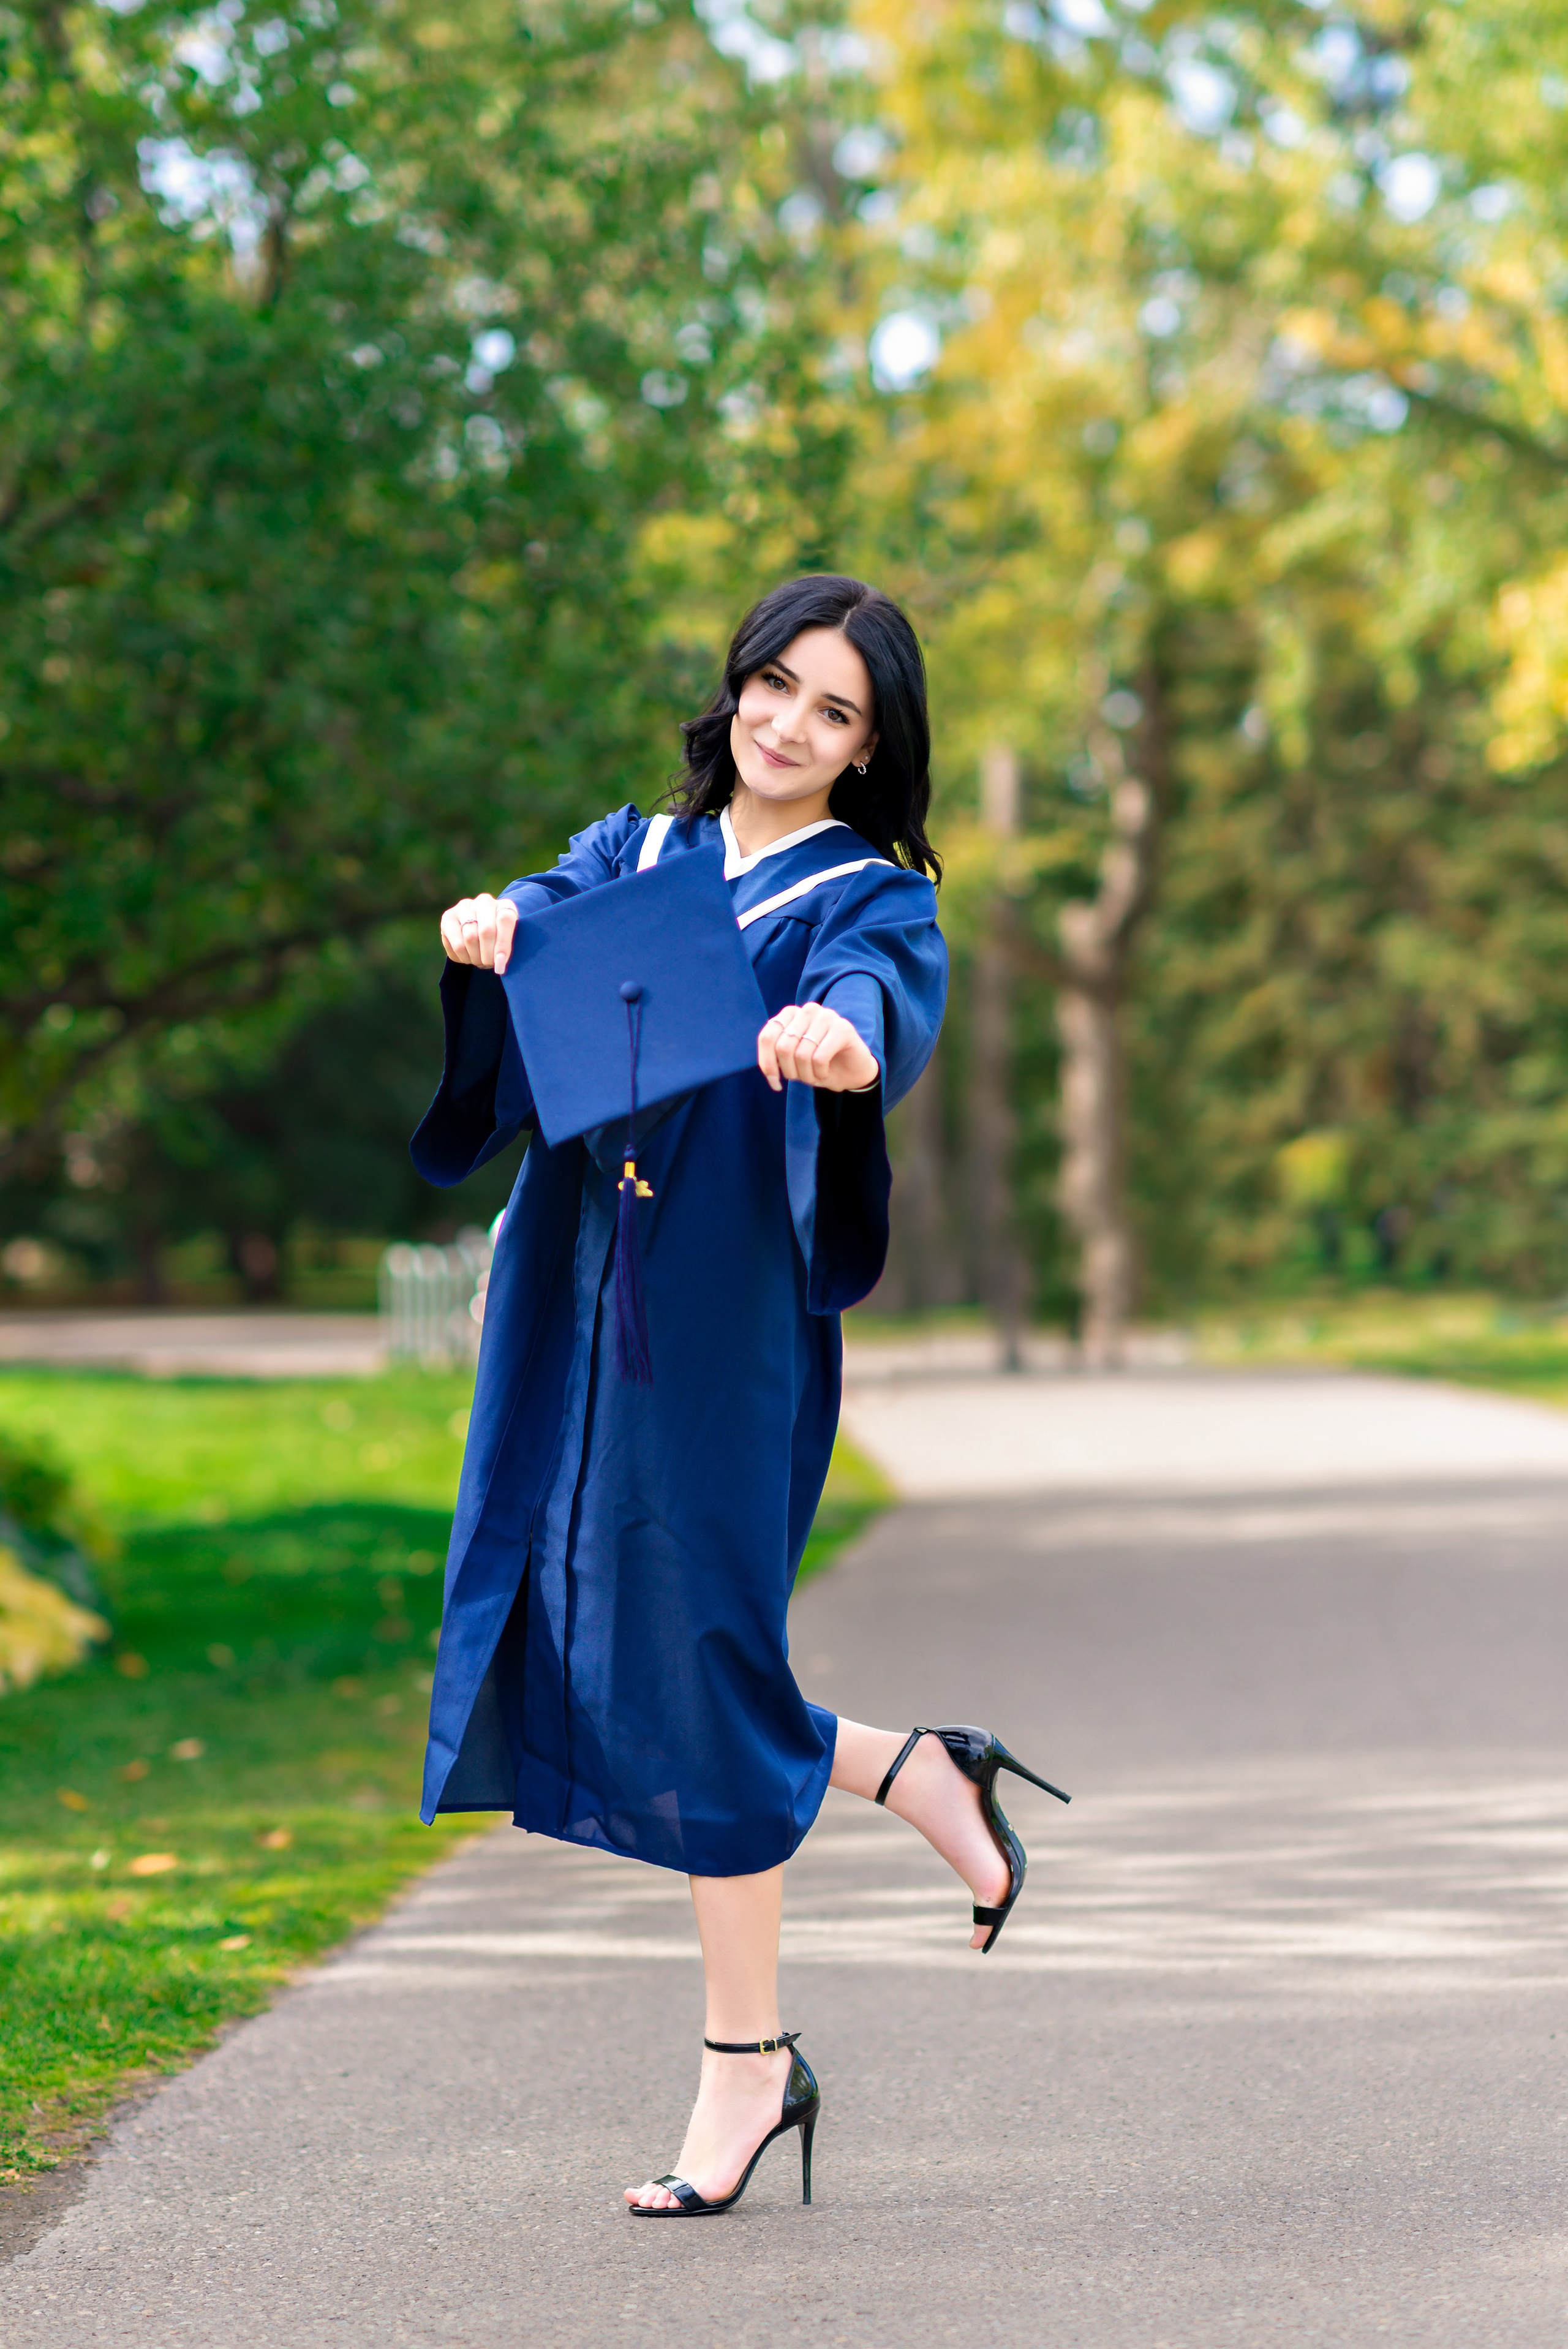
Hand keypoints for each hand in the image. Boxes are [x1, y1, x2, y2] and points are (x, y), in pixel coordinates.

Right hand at [439, 892, 517, 973]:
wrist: (479, 934)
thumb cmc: (498, 941)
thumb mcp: (509, 943)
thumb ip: (506, 950)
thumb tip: (499, 964)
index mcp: (505, 905)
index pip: (505, 919)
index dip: (503, 944)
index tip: (500, 963)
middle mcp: (485, 901)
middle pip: (486, 930)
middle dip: (487, 955)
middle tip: (488, 964)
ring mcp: (465, 907)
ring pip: (470, 938)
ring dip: (475, 957)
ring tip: (478, 960)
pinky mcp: (448, 916)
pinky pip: (456, 944)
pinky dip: (463, 957)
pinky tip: (467, 957)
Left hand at [758, 1001, 878, 1093]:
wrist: (851, 1072)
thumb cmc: (819, 1065)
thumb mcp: (791, 1062)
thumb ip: (776, 1056)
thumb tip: (767, 1066)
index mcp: (790, 1014)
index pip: (767, 1037)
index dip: (767, 1064)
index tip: (774, 1083)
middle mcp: (807, 1010)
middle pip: (783, 1047)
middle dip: (789, 1071)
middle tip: (800, 1079)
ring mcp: (827, 1016)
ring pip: (802, 1054)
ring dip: (806, 1075)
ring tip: (814, 1076)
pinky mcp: (843, 1028)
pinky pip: (819, 1058)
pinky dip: (819, 1073)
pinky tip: (824, 1073)